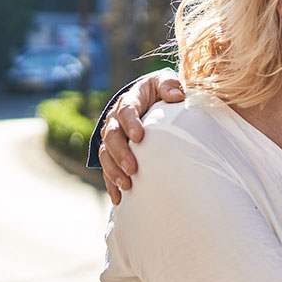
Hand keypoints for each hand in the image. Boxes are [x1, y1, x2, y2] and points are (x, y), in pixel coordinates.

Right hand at [99, 69, 184, 203]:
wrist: (148, 99)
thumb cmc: (160, 91)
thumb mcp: (164, 82)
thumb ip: (169, 85)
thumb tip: (176, 95)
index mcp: (130, 100)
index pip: (126, 111)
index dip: (130, 123)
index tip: (139, 137)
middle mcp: (116, 119)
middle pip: (111, 136)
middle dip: (120, 153)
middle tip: (132, 169)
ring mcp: (113, 136)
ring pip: (106, 154)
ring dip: (113, 170)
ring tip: (126, 185)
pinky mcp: (113, 152)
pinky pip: (108, 168)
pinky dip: (111, 182)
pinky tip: (119, 198)